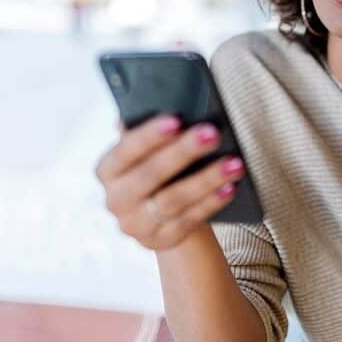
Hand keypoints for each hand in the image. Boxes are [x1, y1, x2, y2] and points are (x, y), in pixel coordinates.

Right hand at [95, 114, 245, 249]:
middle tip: (212, 133)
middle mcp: (116, 200)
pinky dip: (211, 203)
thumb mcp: (144, 150)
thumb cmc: (155, 169)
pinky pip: (189, 220)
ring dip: (206, 180)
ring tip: (234, 163)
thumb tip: (151, 101)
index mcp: (107, 170)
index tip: (176, 119)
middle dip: (183, 153)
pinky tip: (230, 187)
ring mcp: (137, 225)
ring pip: (173, 200)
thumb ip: (143, 128)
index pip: (125, 150)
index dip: (149, 135)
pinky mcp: (161, 240)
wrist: (160, 214)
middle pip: (150, 175)